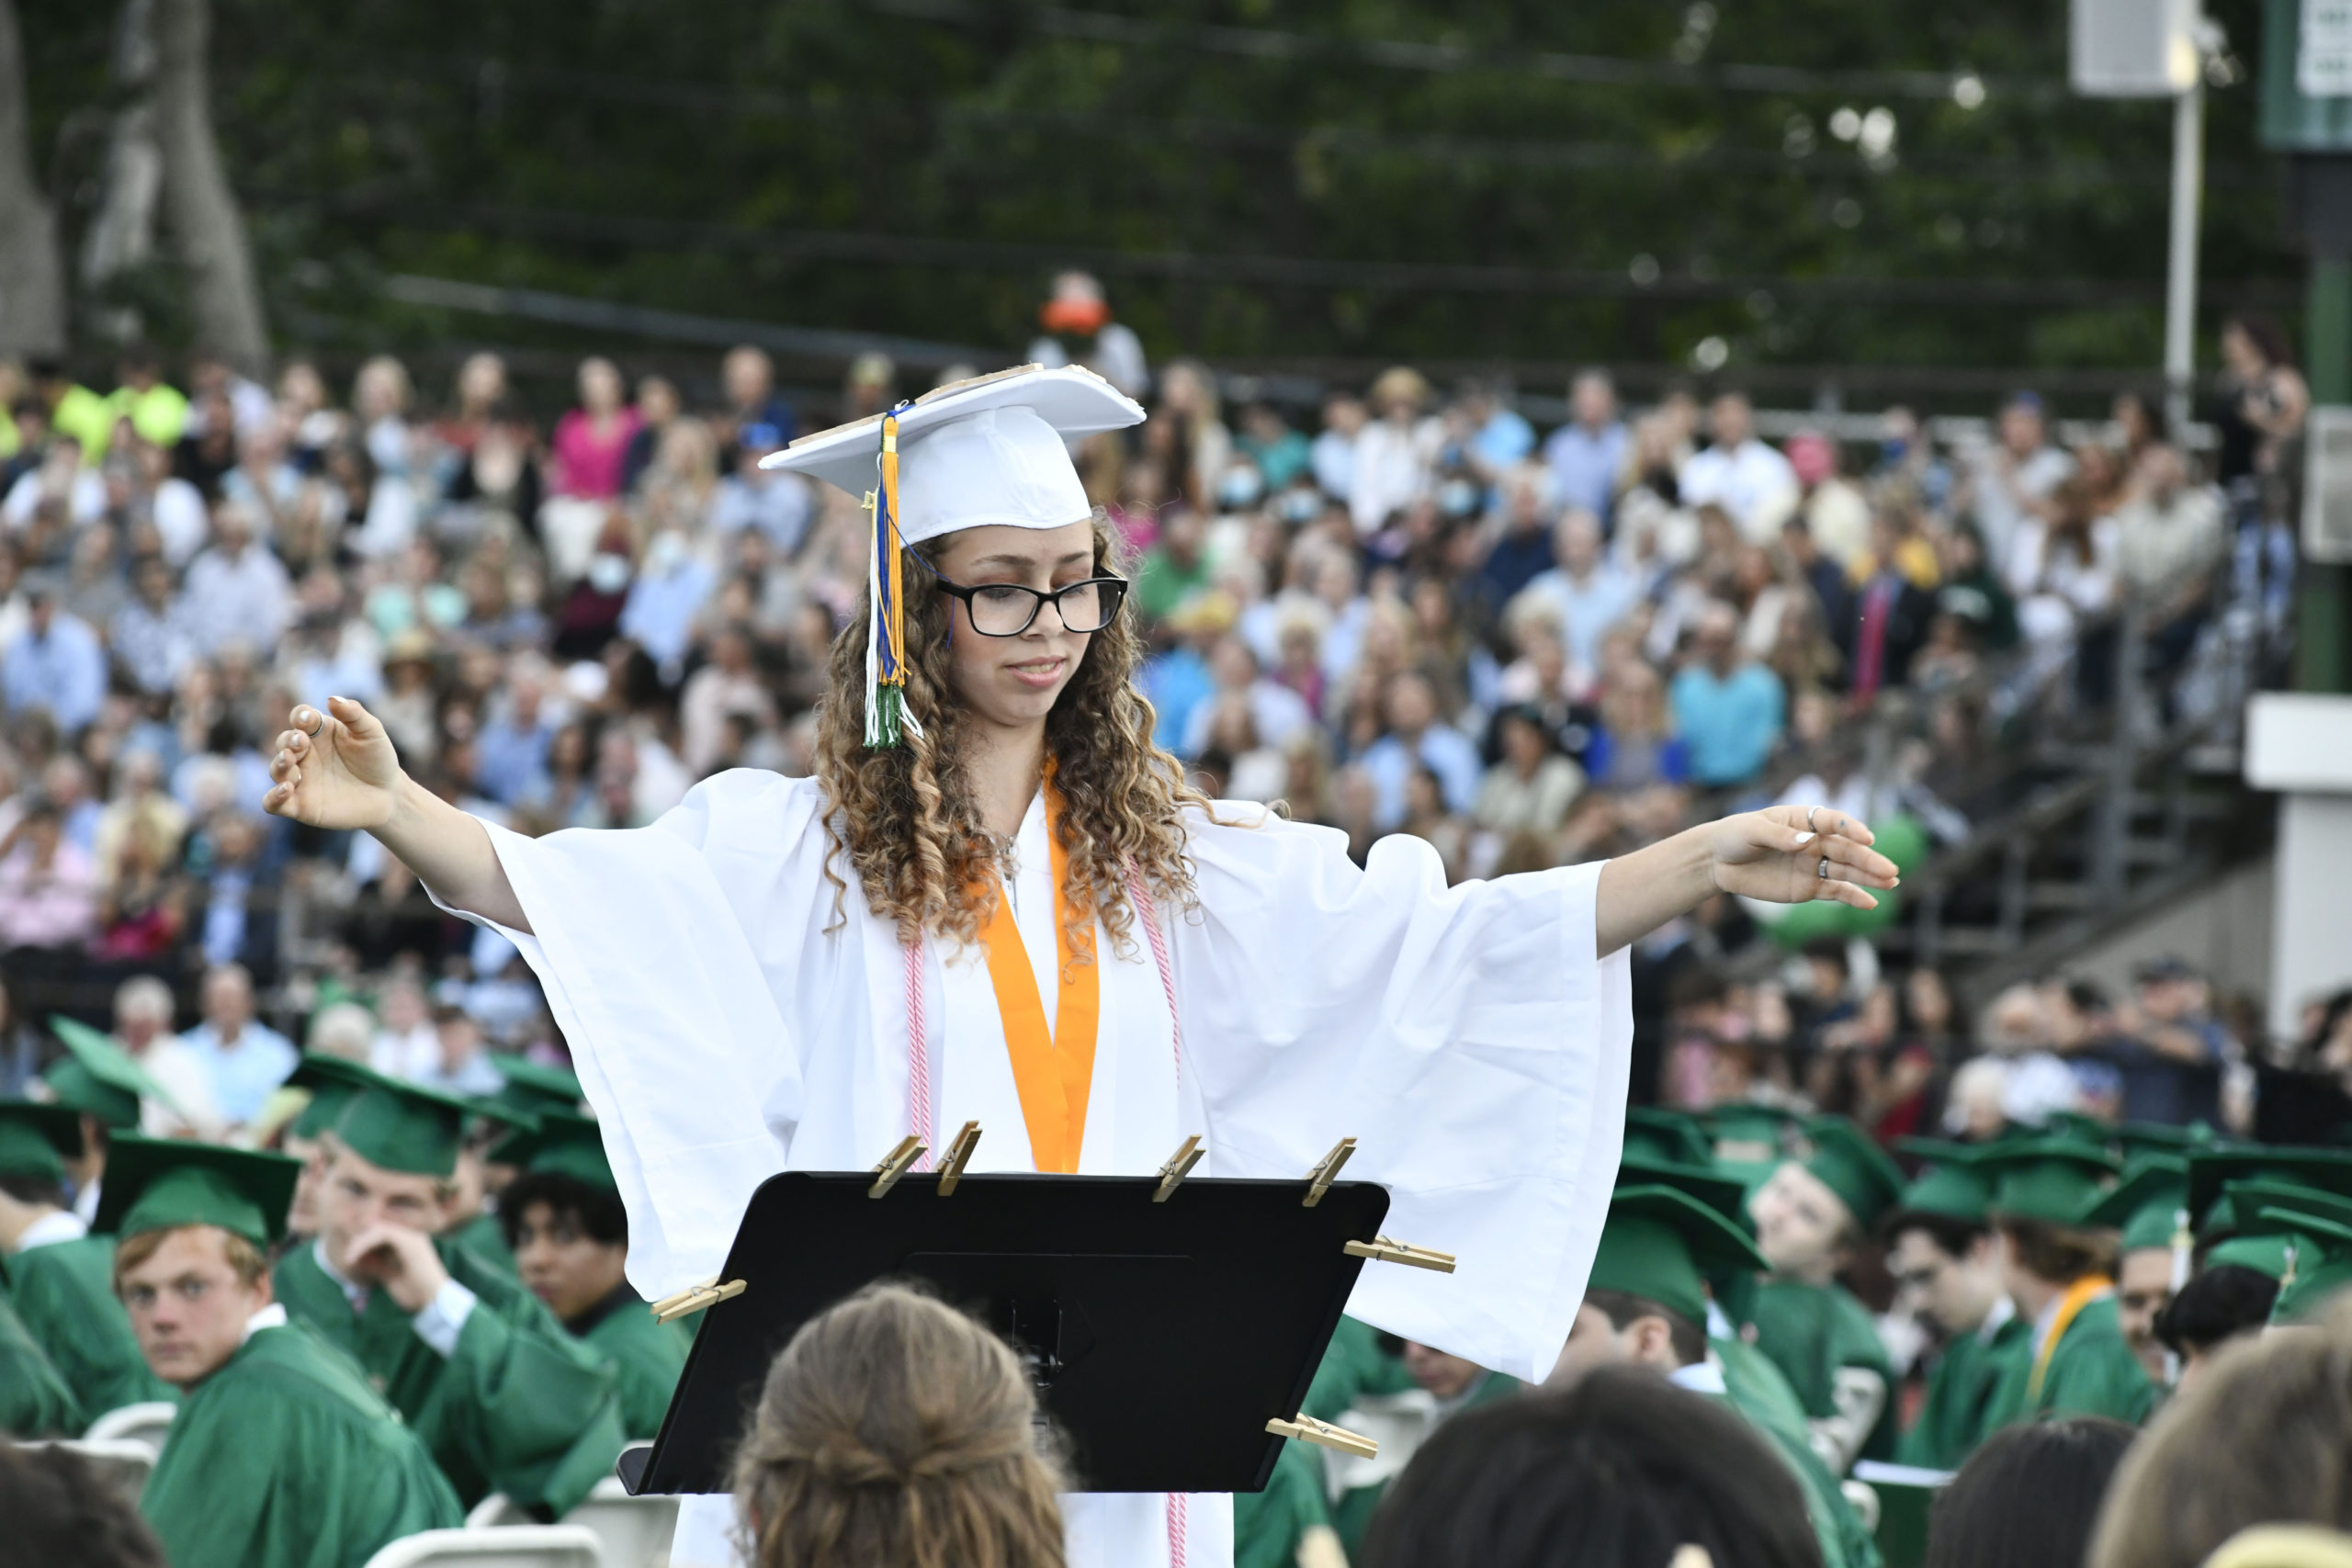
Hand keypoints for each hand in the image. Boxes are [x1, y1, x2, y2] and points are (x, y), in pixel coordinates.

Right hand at [263, 697, 406, 830]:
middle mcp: (304, 754)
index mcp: (318, 732)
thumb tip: (332, 698)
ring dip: (278, 763)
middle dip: (288, 740)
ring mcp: (300, 780)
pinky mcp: (300, 806)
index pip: (300, 717)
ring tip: (290, 760)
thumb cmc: (378, 759)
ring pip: (276, 770)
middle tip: (302, 742)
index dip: (300, 715)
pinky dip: (273, 797)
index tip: (308, 718)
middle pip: (284, 742)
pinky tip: (285, 790)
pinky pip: (274, 803)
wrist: (389, 795)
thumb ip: (354, 714)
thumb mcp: (371, 733)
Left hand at [342, 1222, 451, 1313]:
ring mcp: (411, 1235)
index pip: (377, 1230)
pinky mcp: (409, 1241)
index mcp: (405, 1241)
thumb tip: (351, 1256)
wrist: (432, 1300)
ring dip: (358, 1242)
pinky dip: (364, 1244)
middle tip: (346, 1256)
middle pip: (375, 1226)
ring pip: (377, 1227)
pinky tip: (353, 1258)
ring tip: (348, 1259)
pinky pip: (381, 1233)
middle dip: (356, 1238)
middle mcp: (409, 1234)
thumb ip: (373, 1262)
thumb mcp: (385, 1273)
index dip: (360, 1238)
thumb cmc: (412, 1291)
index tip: (347, 1253)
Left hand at [1703, 805, 1898, 910]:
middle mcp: (1814, 841)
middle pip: (1846, 849)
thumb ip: (1779, 837)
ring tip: (1892, 882)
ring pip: (1846, 870)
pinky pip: (1834, 891)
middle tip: (1890, 869)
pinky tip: (1871, 903)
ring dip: (1869, 876)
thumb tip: (1806, 842)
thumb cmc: (1734, 836)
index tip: (1867, 838)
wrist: (1717, 861)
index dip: (1851, 829)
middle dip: (1869, 859)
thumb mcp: (1752, 831)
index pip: (1833, 822)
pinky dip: (1852, 897)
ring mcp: (1813, 865)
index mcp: (1803, 819)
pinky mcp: (1807, 887)